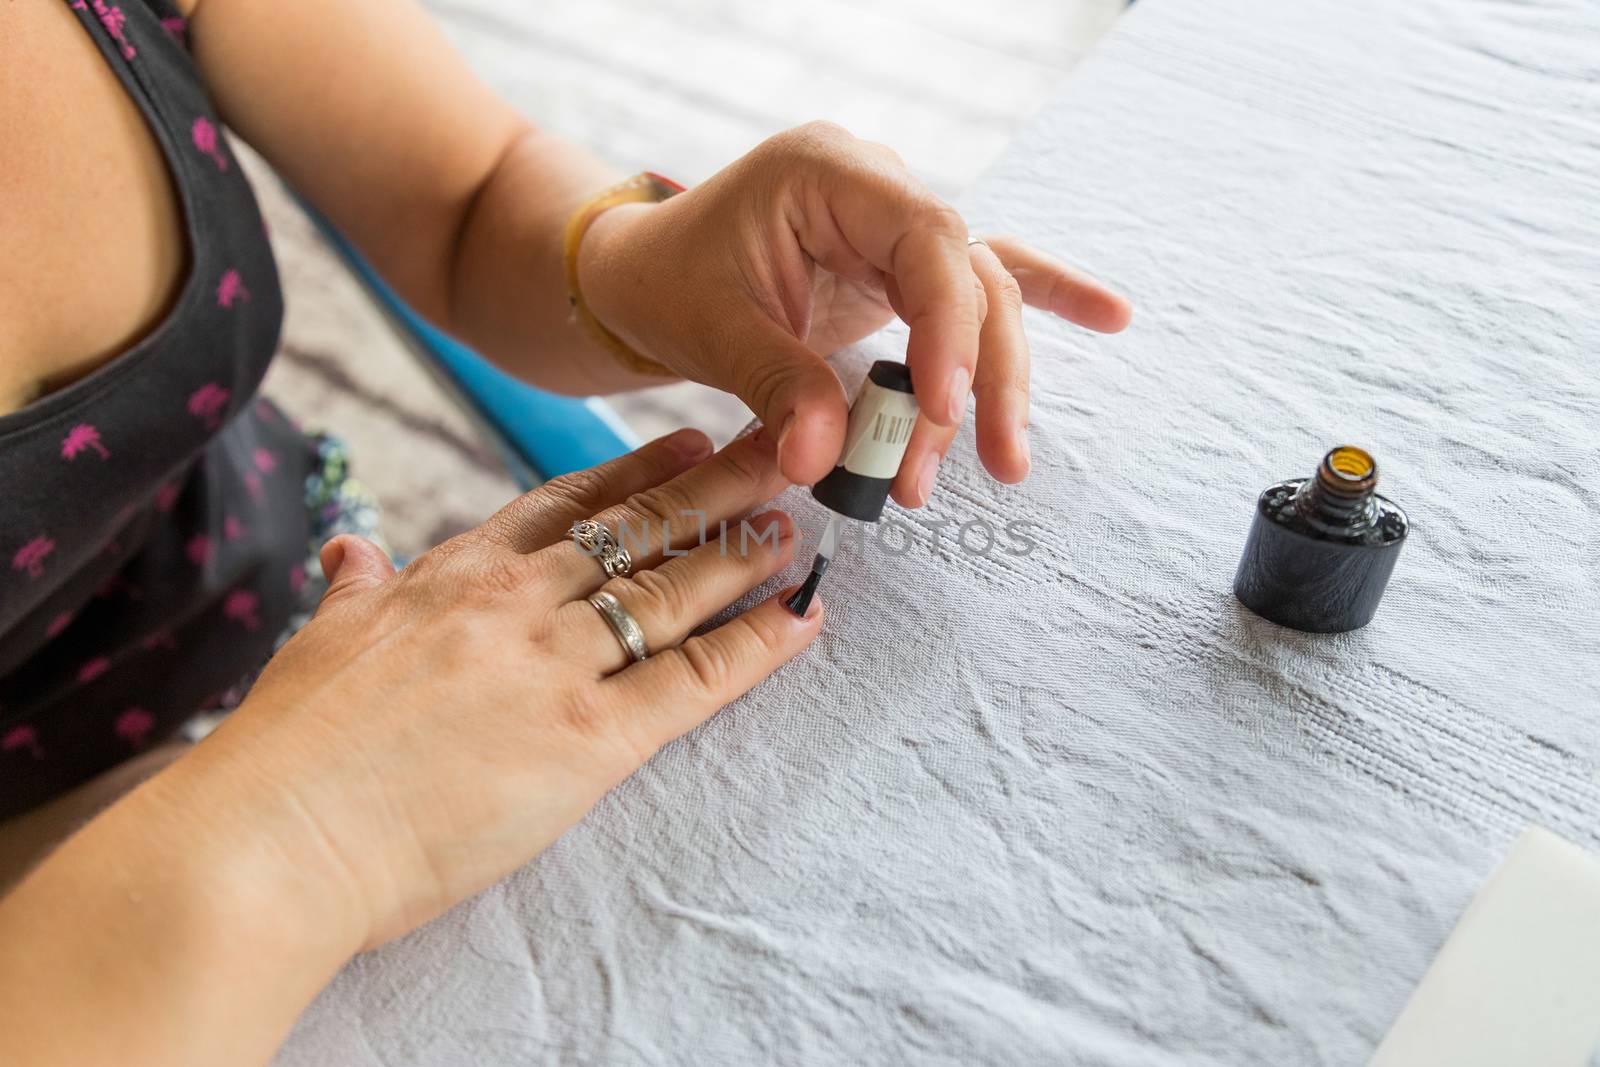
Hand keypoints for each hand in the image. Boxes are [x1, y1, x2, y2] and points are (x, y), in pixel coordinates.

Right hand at [189, 428, 815, 947]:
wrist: (274, 833)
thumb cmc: (290, 750)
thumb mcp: (321, 638)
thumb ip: (356, 587)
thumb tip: (349, 547)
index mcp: (453, 575)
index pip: (563, 505)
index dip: (633, 472)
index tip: (683, 442)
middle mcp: (515, 602)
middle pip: (635, 530)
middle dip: (713, 485)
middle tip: (775, 449)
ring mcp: (556, 663)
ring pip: (671, 590)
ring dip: (741, 552)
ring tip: (794, 524)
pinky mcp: (589, 737)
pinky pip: (693, 679)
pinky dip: (755, 647)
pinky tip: (800, 618)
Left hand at [577, 121, 1131, 504]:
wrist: (644, 275)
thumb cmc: (668, 283)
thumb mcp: (710, 330)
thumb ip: (777, 388)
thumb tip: (826, 464)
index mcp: (829, 174)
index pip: (926, 244)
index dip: (948, 329)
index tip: (942, 410)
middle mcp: (878, 191)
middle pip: (970, 277)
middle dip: (985, 377)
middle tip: (992, 464)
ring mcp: (895, 228)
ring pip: (980, 298)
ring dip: (994, 383)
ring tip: (1001, 464)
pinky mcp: (900, 270)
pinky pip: (981, 283)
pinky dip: (1042, 301)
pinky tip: (1111, 316)